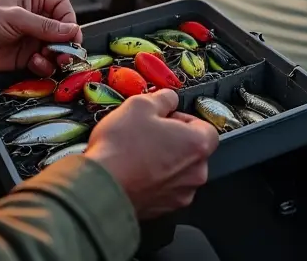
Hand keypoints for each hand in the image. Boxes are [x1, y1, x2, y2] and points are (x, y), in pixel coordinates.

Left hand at [0, 0, 83, 75]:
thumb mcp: (16, 18)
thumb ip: (45, 26)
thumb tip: (73, 31)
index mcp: (34, 0)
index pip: (62, 7)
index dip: (70, 21)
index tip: (72, 36)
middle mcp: (36, 18)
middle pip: (63, 31)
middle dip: (66, 44)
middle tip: (67, 55)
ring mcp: (32, 39)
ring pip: (56, 49)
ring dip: (56, 57)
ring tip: (51, 60)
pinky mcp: (26, 57)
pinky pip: (44, 63)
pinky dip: (44, 66)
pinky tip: (34, 64)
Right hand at [84, 89, 218, 218]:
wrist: (100, 187)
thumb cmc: (120, 148)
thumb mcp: (140, 105)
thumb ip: (163, 98)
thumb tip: (168, 98)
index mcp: (196, 144)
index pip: (206, 127)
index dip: (184, 118)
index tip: (166, 117)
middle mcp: (195, 173)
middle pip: (192, 151)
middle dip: (173, 140)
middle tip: (148, 133)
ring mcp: (180, 194)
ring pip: (178, 171)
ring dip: (163, 161)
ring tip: (137, 152)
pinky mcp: (163, 209)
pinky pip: (164, 188)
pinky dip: (153, 179)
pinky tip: (133, 170)